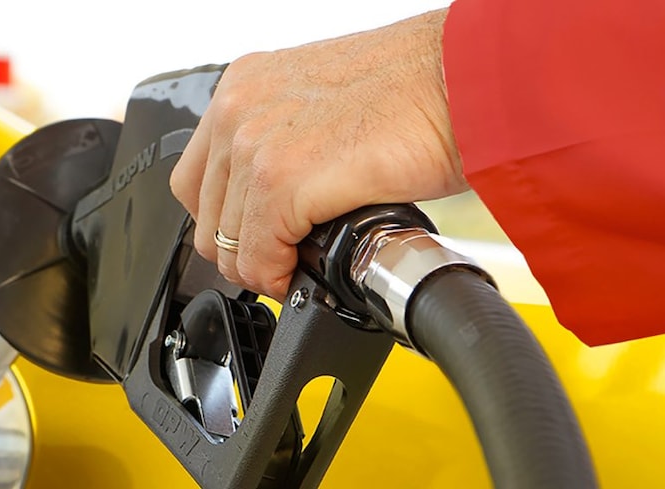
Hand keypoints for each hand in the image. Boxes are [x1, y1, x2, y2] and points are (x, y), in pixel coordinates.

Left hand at [170, 8, 466, 300]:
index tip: (254, 237)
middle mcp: (239, 107)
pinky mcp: (283, 179)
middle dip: (241, 249)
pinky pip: (258, 256)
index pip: (198, 177)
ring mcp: (255, 143)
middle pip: (205, 214)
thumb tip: (281, 199)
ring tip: (299, 266)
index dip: (225, 219)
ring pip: (227, 242)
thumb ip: (288, 141)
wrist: (466, 79)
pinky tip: (306, 270)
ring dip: (262, 267)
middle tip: (280, 261)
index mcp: (246, 85)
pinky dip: (278, 276)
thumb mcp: (326, 104)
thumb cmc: (420, 88)